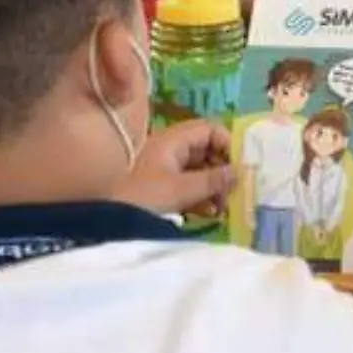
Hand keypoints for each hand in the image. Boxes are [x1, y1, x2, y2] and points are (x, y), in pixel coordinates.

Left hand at [112, 119, 233, 215]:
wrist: (111, 223)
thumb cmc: (146, 198)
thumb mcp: (183, 189)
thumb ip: (213, 179)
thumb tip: (240, 172)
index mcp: (172, 140)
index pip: (208, 129)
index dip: (227, 142)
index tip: (240, 164)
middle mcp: (169, 150)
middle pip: (206, 150)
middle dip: (223, 168)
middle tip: (235, 187)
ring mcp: (165, 169)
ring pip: (200, 169)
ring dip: (215, 185)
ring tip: (224, 205)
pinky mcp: (163, 188)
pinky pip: (190, 185)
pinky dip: (202, 196)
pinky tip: (211, 212)